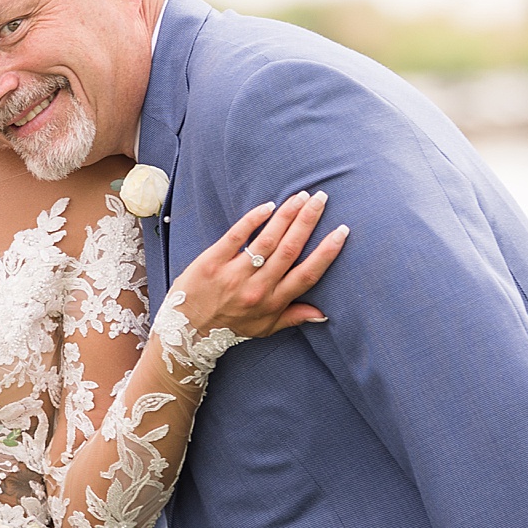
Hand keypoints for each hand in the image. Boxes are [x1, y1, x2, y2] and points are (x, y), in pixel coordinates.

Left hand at [170, 191, 346, 338]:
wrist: (186, 331)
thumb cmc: (228, 328)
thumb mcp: (263, 328)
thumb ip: (293, 317)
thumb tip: (324, 313)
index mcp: (272, 303)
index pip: (307, 274)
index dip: (327, 252)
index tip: (341, 231)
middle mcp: (256, 288)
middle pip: (290, 250)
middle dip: (308, 222)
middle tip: (321, 199)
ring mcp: (233, 274)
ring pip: (267, 240)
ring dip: (287, 215)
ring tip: (301, 196)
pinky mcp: (212, 262)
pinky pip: (236, 235)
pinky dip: (253, 219)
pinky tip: (268, 206)